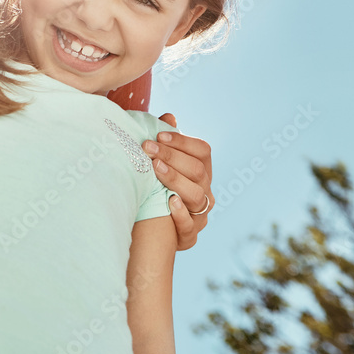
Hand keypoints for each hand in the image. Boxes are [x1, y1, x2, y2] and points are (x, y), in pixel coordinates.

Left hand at [142, 113, 213, 250]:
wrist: (150, 228)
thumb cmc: (156, 187)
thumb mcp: (160, 164)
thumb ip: (165, 142)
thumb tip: (169, 117)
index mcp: (202, 171)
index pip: (202, 151)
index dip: (183, 141)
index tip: (159, 134)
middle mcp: (206, 191)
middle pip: (197, 170)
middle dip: (172, 157)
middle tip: (147, 148)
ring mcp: (200, 214)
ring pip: (196, 195)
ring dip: (175, 179)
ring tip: (155, 169)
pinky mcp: (189, 236)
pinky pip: (190, 226)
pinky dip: (180, 214)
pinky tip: (169, 202)